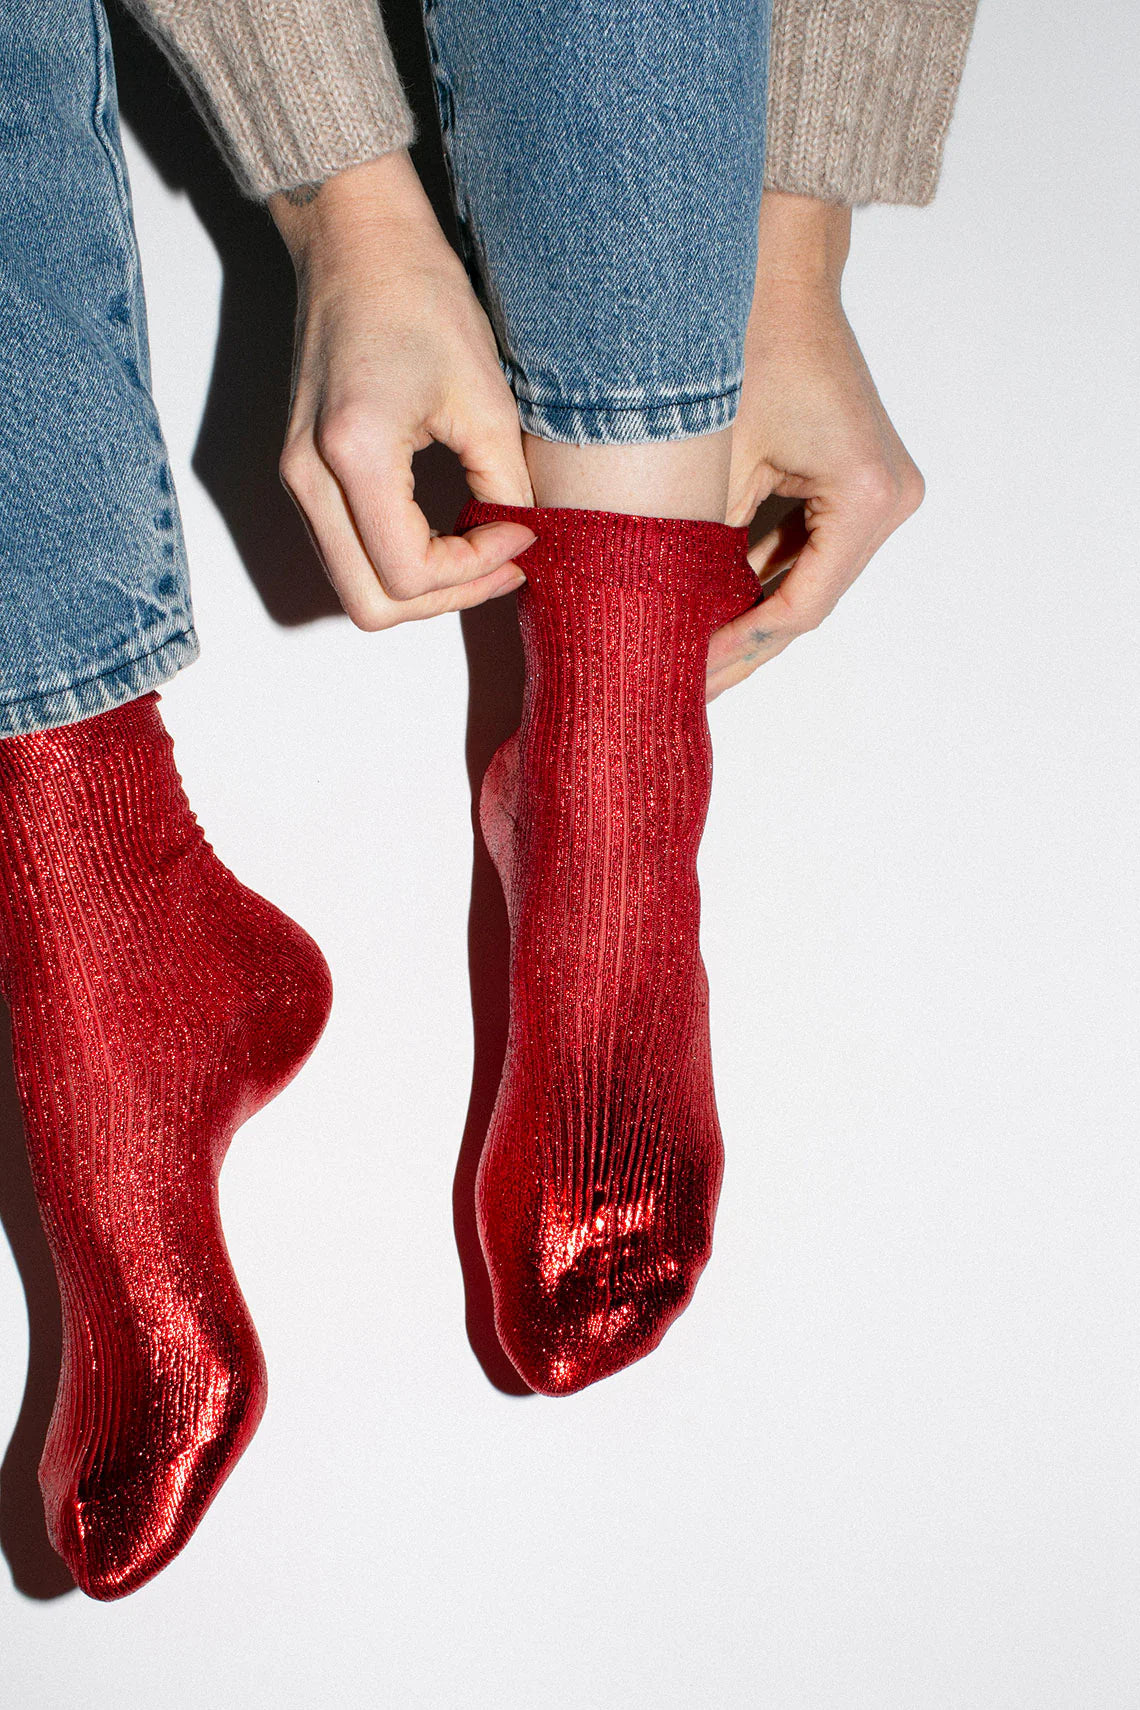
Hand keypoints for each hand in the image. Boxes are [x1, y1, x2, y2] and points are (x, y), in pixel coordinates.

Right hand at [269, 152, 535, 630]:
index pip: (410, 574)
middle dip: (446, 598)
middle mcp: (309, 476)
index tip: (520, 534)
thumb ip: (505, 486)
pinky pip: (346, 552)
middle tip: (503, 564)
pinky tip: (445, 532)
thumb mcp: (486, 399)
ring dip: (421, 586)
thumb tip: (520, 540)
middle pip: (371, 603)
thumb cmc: (418, 298)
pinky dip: (396, 561)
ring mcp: (296, 478)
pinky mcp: (302, 472)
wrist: (357, 241)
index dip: (475, 572)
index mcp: (354, 454)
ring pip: (354, 587)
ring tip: (480, 550)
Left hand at [707, 193, 924, 699]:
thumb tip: (661, 622)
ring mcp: (883, 493)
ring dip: (747, 617)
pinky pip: (808, 552)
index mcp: (864, 496)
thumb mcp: (708, 461)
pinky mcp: (860, 485)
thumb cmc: (746, 345)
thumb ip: (695, 547)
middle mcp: (889, 501)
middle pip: (807, 604)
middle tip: (682, 686)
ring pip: (807, 583)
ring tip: (690, 658)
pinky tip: (711, 609)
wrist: (779, 272)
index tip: (683, 671)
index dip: (735, 646)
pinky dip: (759, 579)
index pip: (797, 607)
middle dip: (740, 645)